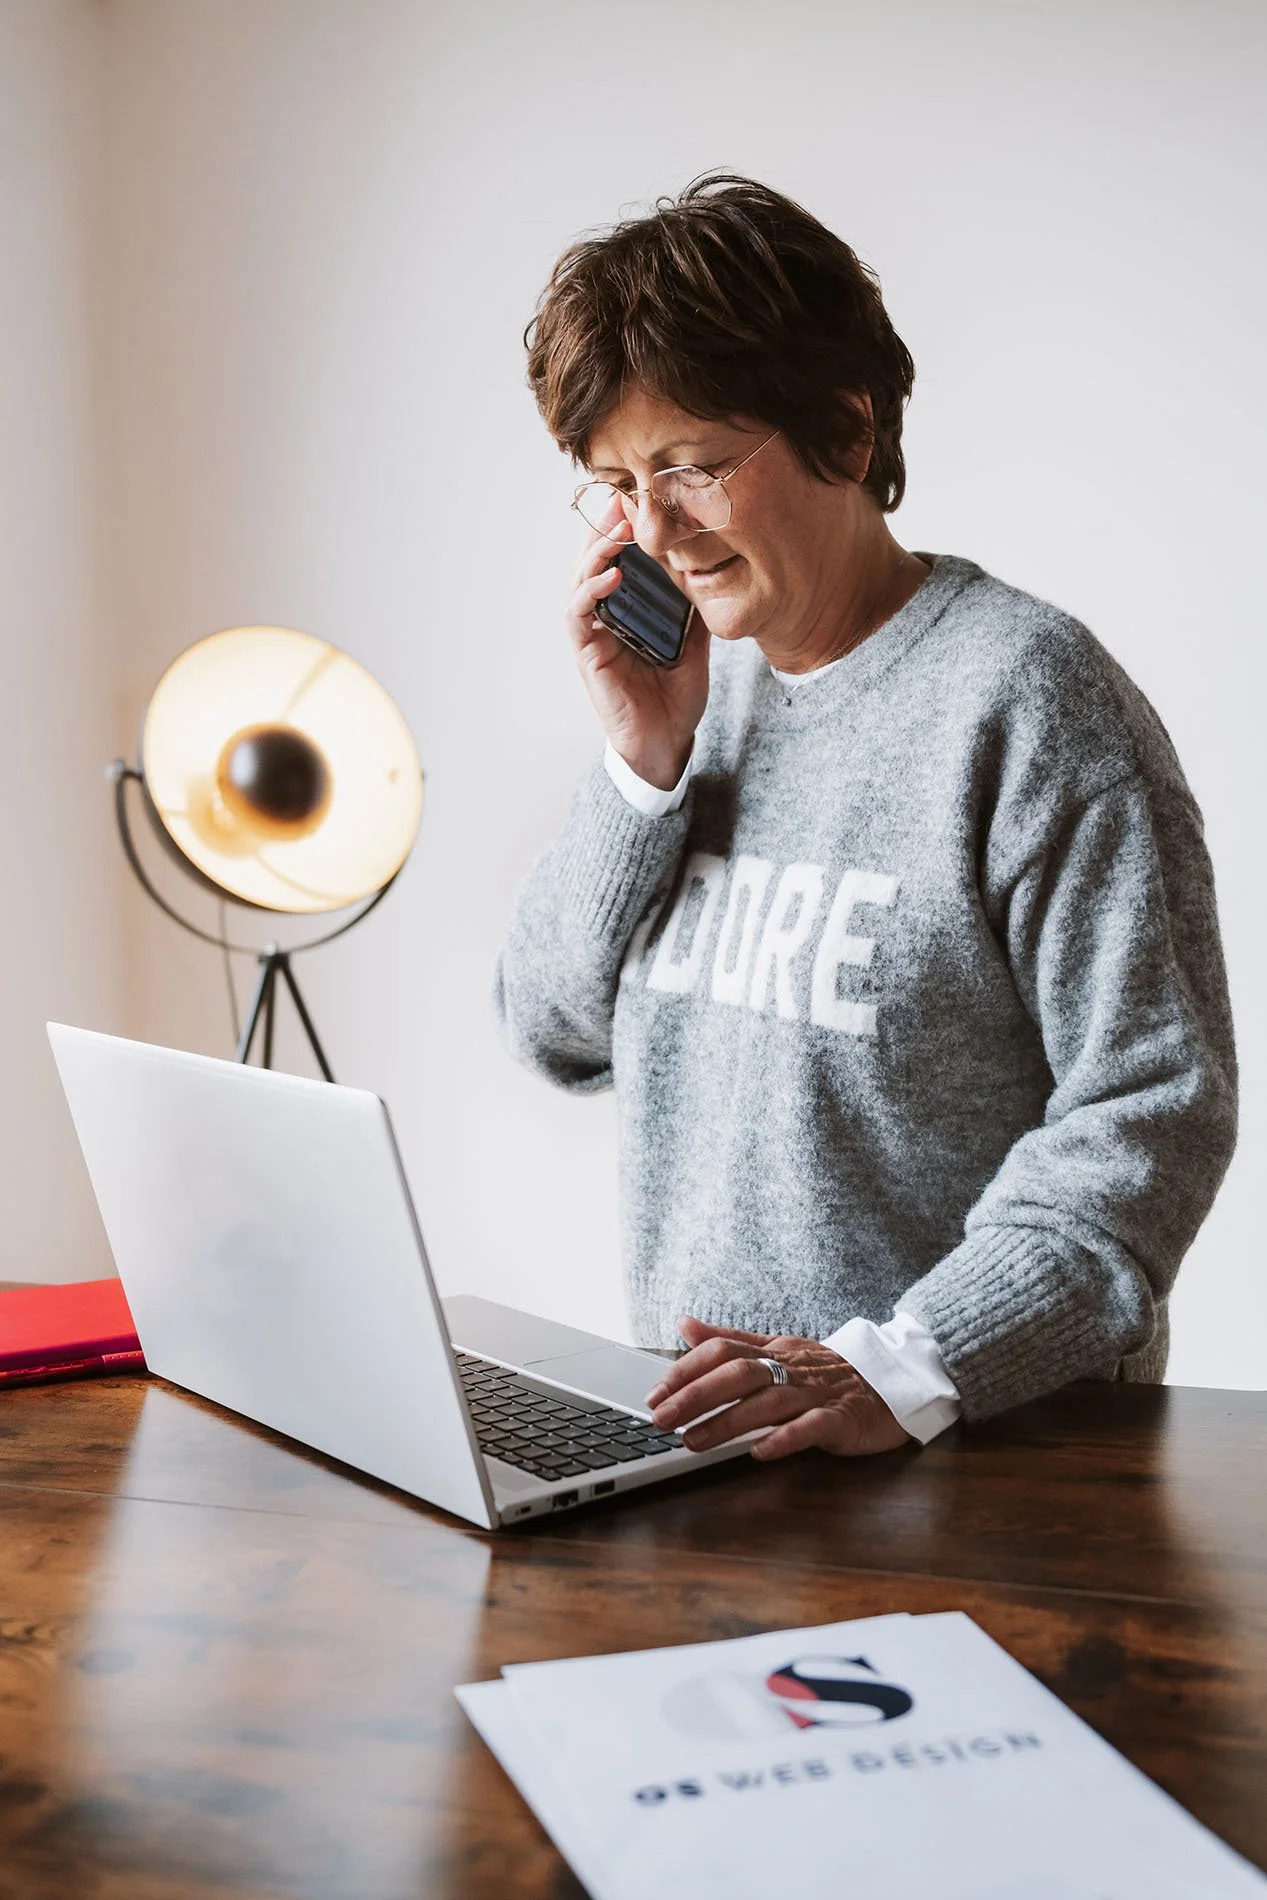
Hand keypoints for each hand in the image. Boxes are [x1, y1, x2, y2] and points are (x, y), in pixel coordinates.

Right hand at [567, 517, 709, 790]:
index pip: (621, 559)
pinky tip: (611, 576)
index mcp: (629, 610)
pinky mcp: (587, 653)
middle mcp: (607, 616)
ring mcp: (594, 633)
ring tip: (617, 529)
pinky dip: (591, 591)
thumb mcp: (696, 644)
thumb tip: (713, 571)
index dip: (625, 530)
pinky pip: (579, 614)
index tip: (641, 500)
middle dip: (607, 528)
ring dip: (596, 551)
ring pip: (582, 580)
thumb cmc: (675, 697)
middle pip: (595, 560)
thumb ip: (695, 609)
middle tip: (624, 500)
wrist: (666, 742)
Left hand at [646, 1317, 911, 1459]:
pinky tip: (760, 1452)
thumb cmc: (827, 1371)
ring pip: (768, 1403)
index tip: (655, 1394)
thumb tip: (685, 1324)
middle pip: (739, 1374)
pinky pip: (813, 1427)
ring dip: (728, 1422)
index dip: (686, 1370)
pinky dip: (786, 1438)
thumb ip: (731, 1340)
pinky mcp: (843, 1419)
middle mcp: (792, 1369)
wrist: (892, 1382)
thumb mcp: (778, 1349)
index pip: (723, 1352)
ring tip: (694, 1441)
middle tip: (661, 1419)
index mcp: (774, 1351)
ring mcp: (817, 1394)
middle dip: (696, 1395)